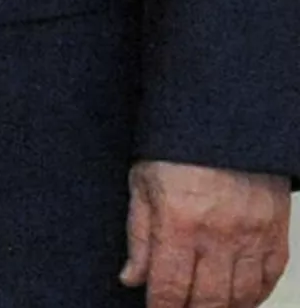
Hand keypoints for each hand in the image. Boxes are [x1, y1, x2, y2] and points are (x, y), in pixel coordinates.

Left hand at [121, 159, 289, 306]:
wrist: (223, 119)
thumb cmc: (176, 148)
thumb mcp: (142, 182)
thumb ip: (138, 234)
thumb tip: (131, 279)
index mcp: (178, 221)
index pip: (169, 286)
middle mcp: (218, 235)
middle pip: (207, 300)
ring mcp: (251, 237)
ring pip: (240, 297)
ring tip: (205, 307)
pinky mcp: (276, 234)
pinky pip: (269, 281)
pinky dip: (254, 297)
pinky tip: (238, 299)